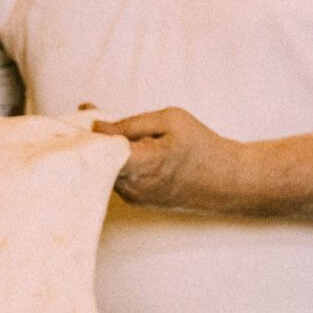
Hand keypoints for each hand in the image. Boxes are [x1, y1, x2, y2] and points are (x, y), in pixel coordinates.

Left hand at [91, 107, 238, 209]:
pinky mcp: (137, 201)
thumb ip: (132, 122)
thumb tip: (97, 127)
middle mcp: (133, 186)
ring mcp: (134, 198)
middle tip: (96, 111)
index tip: (84, 110)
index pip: (98, 148)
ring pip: (106, 169)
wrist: (228, 180)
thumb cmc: (202, 146)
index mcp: (142, 163)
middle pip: (98, 159)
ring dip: (110, 150)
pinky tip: (139, 150)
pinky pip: (118, 177)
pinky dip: (120, 162)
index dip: (87, 129)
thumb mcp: (172, 120)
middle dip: (96, 136)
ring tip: (132, 134)